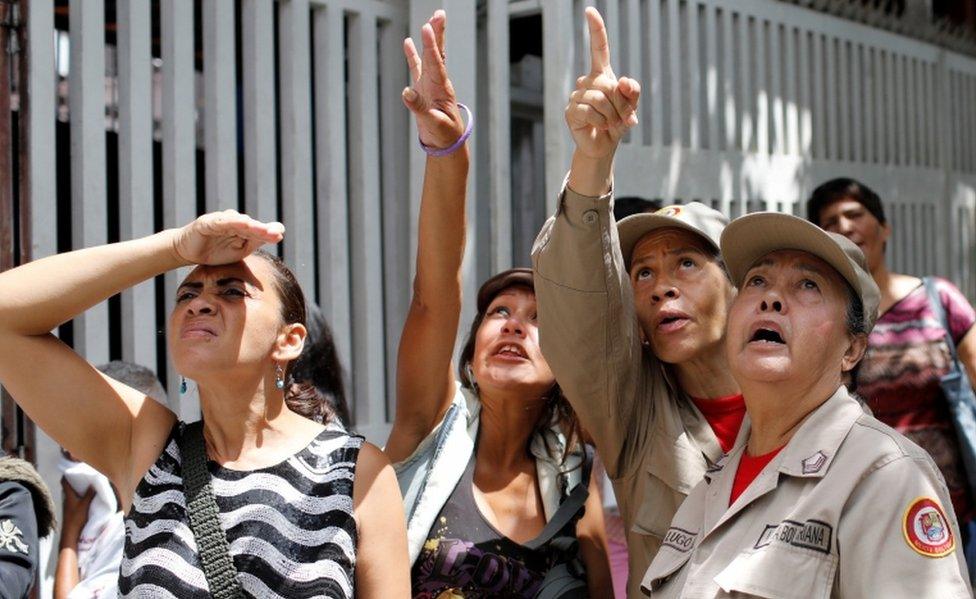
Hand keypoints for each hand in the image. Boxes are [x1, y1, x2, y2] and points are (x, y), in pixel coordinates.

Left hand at [60, 478, 94, 544]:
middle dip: (74, 479)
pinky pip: (74, 498)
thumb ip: (89, 494)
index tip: (72, 467)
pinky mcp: (71, 510)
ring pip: (71, 492)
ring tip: (86, 482)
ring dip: (77, 487)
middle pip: (68, 486)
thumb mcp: (84, 505)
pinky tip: (86, 495)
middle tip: (82, 473)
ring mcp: (69, 505)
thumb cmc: (76, 518)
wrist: (70, 534)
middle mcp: (67, 499)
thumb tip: (93, 483)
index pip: (64, 482)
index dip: (66, 474)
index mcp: (68, 496)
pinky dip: (79, 494)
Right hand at [171, 210, 283, 265]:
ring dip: (251, 226)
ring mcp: (221, 221)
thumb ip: (256, 243)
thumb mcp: (239, 251)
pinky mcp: (207, 222)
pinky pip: (220, 222)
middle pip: (252, 226)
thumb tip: (278, 237)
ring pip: (238, 222)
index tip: (280, 235)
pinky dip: (230, 221)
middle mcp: (234, 222)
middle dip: (264, 230)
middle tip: (278, 233)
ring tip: (262, 229)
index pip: (258, 231)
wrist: (188, 252)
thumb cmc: (215, 252)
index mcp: (243, 229)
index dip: (269, 233)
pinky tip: (241, 222)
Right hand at [402, 10, 464, 149]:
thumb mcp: (433, 124)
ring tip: (430, 21)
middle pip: (437, 53)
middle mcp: (437, 81)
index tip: (427, 28)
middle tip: (439, 14)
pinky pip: (418, 67)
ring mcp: (430, 83)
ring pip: (430, 56)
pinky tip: (409, 41)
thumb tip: (407, 92)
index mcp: (441, 88)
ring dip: (430, 40)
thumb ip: (420, 108)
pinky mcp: (423, 88)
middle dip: (437, 34)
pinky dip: (413, 54)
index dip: (431, 45)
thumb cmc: (444, 135)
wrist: (447, 143)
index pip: (436, 62)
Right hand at [565, 8, 640, 159]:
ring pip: (600, 98)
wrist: (603, 146)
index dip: (596, 30)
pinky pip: (590, 111)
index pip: (598, 49)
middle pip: (608, 83)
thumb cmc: (617, 124)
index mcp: (602, 75)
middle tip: (624, 118)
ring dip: (612, 114)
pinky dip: (601, 121)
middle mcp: (587, 82)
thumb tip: (624, 81)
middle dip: (621, 104)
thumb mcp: (631, 107)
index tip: (590, 11)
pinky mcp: (571, 111)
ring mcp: (576, 96)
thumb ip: (632, 92)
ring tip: (611, 124)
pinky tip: (600, 127)